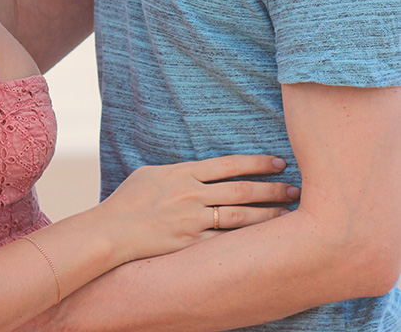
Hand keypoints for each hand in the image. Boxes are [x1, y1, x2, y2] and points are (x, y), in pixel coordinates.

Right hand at [98, 154, 297, 264]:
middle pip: (242, 190)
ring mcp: (193, 222)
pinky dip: (247, 240)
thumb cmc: (128, 200)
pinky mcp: (191, 245)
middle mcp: (193, 195)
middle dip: (272, 189)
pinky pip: (225, 242)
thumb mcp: (152, 174)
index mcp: (184, 173)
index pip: (229, 165)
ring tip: (288, 214)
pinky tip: (264, 241)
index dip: (257, 163)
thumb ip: (179, 172)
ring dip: (267, 215)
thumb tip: (198, 171)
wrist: (112, 231)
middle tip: (295, 188)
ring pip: (240, 217)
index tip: (278, 161)